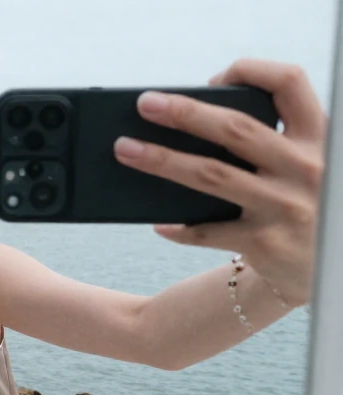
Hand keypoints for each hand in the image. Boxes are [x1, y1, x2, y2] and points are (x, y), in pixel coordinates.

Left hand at [114, 58, 325, 305]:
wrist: (333, 270)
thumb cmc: (307, 204)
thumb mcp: (309, 165)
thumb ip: (273, 142)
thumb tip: (193, 125)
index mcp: (319, 138)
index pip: (290, 83)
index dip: (250, 71)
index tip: (213, 78)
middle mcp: (305, 168)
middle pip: (235, 129)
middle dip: (184, 112)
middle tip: (145, 103)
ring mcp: (284, 206)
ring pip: (210, 175)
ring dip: (162, 160)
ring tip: (125, 149)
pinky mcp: (264, 244)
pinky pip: (207, 231)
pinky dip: (179, 227)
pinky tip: (158, 222)